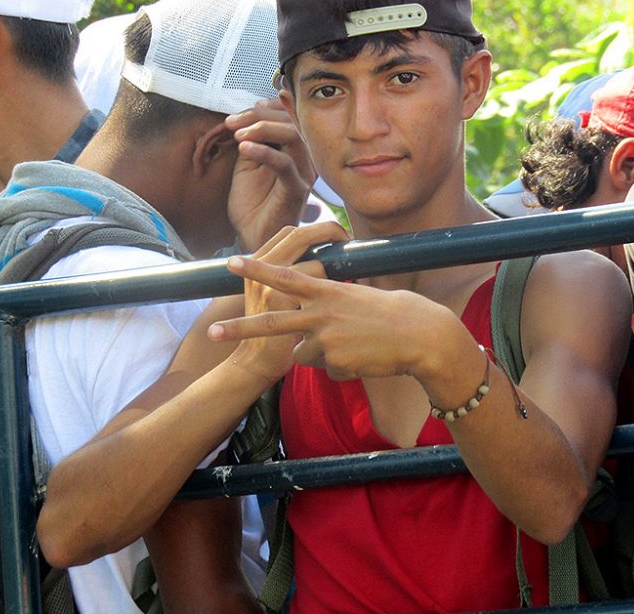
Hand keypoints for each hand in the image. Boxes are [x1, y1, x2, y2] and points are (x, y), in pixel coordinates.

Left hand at [209, 230, 470, 383]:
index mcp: (327, 290)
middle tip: (212, 333)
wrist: (421, 336)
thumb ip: (331, 300)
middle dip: (239, 328)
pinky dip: (341, 368)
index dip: (258, 268)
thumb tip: (313, 313)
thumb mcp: (359, 295)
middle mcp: (321, 313)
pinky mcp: (336, 362)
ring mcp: (327, 340)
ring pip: (302, 355)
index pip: (286, 276)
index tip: (233, 263)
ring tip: (352, 346)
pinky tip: (363, 358)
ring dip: (319, 355)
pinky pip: (327, 370)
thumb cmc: (396, 312)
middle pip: (272, 322)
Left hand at [226, 98, 315, 251]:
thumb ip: (253, 139)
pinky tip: (243, 147)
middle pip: (291, 122)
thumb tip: (248, 115)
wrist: (253, 237)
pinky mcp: (296, 190)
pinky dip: (263, 151)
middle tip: (232, 122)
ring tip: (237, 134)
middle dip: (258, 116)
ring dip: (262, 128)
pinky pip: (284, 164)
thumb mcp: (248, 163)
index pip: (289, 116)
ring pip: (292, 137)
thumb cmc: (253, 204)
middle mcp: (304, 159)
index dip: (268, 107)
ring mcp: (303, 174)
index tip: (242, 111)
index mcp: (294, 150)